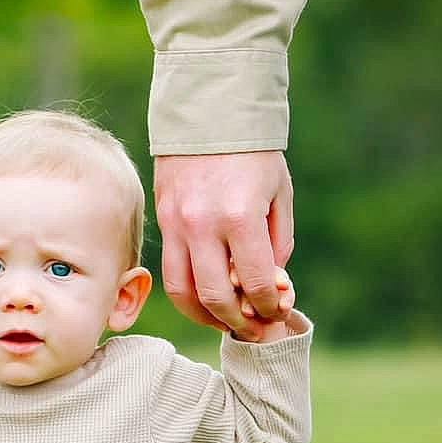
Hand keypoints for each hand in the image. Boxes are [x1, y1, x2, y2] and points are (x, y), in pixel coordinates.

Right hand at [154, 151, 294, 334]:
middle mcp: (203, 225)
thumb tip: (270, 285)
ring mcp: (176, 224)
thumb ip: (277, 242)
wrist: (208, 111)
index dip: (268, 307)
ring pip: (183, 292)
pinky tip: (206, 299)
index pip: (254, 283)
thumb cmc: (253, 153)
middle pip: (216, 297)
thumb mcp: (279, 194)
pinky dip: (188, 295)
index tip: (277, 313)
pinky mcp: (162, 220)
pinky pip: (170, 272)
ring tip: (226, 322)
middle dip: (238, 322)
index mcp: (239, 217)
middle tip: (254, 331)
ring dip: (206, 317)